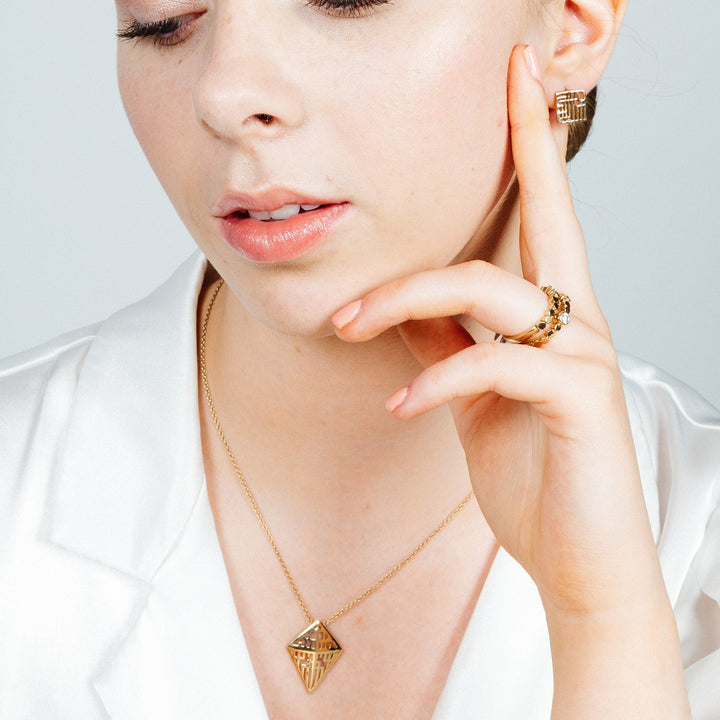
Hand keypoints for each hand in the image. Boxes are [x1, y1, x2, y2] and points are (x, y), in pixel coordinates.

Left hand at [332, 45, 689, 717]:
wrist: (576, 556)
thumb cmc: (532, 472)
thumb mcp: (473, 396)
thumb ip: (447, 340)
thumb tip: (402, 301)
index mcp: (553, 314)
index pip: (546, 212)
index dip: (535, 140)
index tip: (522, 75)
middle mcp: (578, 320)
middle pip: (537, 218)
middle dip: (507, 160)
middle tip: (420, 193)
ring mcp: (584, 356)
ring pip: (487, 287)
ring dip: (405, 299)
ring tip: (349, 329)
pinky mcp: (579, 399)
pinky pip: (493, 362)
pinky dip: (438, 378)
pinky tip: (403, 406)